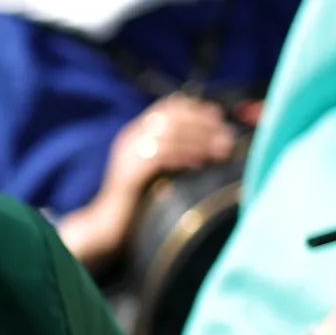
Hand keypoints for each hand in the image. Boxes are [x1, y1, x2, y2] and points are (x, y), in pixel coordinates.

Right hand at [57, 96, 237, 271]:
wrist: (107, 227)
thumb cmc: (139, 201)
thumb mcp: (158, 170)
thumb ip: (175, 154)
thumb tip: (213, 145)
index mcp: (136, 133)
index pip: (166, 108)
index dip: (194, 108)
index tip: (219, 116)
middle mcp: (129, 138)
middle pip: (169, 117)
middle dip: (202, 124)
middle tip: (227, 135)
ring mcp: (126, 154)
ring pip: (167, 134)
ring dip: (199, 139)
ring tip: (222, 149)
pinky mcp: (128, 173)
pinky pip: (159, 155)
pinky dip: (182, 156)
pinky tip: (199, 163)